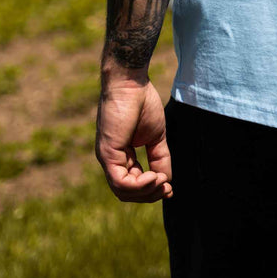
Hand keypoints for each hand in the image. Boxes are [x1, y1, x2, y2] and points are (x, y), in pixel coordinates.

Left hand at [95, 78, 172, 202]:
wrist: (131, 82)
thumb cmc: (142, 103)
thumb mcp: (156, 136)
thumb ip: (160, 158)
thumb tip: (167, 182)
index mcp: (121, 155)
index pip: (132, 183)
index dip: (151, 189)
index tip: (169, 189)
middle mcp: (111, 159)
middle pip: (127, 192)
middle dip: (149, 194)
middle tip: (167, 188)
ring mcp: (107, 157)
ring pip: (123, 191)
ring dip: (145, 191)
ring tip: (161, 181)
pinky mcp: (107, 153)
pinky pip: (120, 181)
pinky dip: (138, 185)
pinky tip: (153, 176)